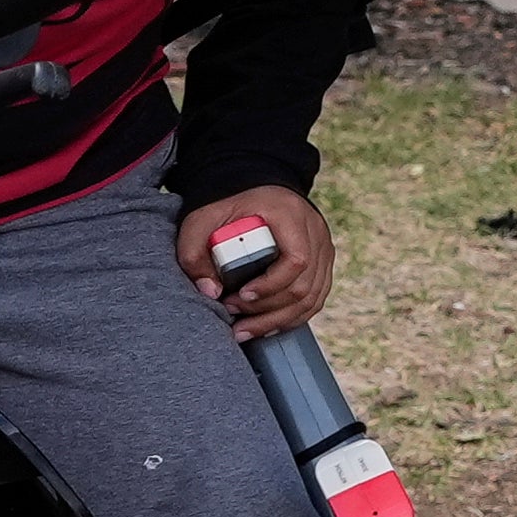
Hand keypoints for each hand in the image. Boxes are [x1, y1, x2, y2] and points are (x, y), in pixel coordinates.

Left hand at [181, 186, 337, 337]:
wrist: (255, 185)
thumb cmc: (228, 203)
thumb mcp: (202, 219)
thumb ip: (194, 252)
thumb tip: (210, 292)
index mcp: (291, 215)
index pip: (296, 260)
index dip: (271, 286)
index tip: (241, 296)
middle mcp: (315, 232)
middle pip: (304, 286)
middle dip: (268, 311)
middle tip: (235, 319)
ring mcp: (323, 249)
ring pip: (311, 298)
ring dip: (278, 321)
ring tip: (246, 330)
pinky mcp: (322, 263)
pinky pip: (315, 299)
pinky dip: (292, 317)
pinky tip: (267, 326)